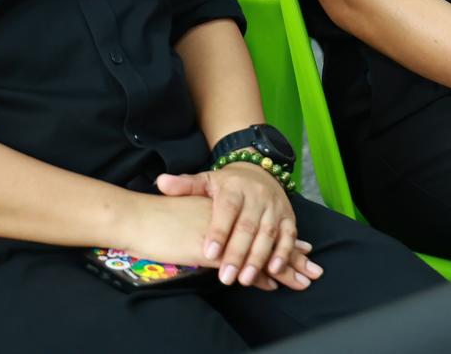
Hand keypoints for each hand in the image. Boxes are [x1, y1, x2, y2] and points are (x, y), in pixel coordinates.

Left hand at [156, 165, 315, 289]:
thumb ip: (185, 186)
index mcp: (233, 188)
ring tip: (245, 279)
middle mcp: (256, 196)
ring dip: (258, 258)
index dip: (219, 231)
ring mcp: (274, 207)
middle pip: (248, 226)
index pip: (227, 209)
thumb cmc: (226, 185)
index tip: (208, 253)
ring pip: (268, 234)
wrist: (259, 172)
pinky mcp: (288, 217)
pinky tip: (273, 270)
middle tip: (226, 278)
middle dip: (237, 253)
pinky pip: (289, 235)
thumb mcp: (206, 181)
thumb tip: (161, 182)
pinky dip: (283, 252)